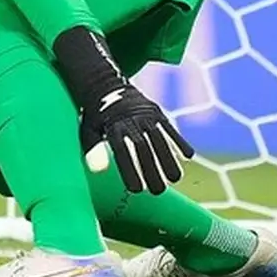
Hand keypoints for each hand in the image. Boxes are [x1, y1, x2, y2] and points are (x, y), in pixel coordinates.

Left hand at [54, 26, 194, 195]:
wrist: (106, 84)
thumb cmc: (96, 116)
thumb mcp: (89, 131)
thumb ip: (93, 151)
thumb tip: (98, 172)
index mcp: (111, 127)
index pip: (122, 152)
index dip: (130, 170)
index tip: (136, 190)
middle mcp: (130, 121)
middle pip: (143, 148)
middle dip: (151, 170)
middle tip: (157, 192)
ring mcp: (145, 115)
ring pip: (159, 139)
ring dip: (168, 159)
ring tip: (175, 179)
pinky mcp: (156, 111)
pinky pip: (169, 127)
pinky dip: (179, 140)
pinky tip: (188, 156)